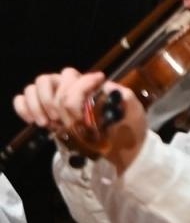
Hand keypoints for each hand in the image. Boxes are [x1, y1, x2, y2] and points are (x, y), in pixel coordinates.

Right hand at [13, 68, 147, 169]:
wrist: (122, 145)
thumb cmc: (128, 125)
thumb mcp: (134, 111)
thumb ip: (124, 97)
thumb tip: (109, 87)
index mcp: (90, 82)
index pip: (71, 77)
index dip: (73, 96)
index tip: (82, 116)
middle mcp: (70, 86)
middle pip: (49, 81)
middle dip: (57, 104)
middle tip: (67, 123)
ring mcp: (56, 97)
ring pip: (34, 87)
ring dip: (39, 105)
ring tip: (50, 124)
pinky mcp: (44, 110)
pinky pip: (23, 99)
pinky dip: (25, 108)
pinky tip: (35, 121)